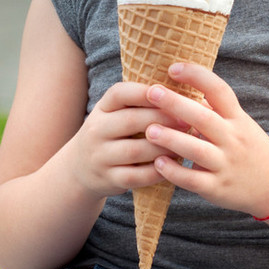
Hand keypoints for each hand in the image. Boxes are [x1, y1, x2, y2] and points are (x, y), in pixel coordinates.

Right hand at [67, 81, 187, 200]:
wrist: (80, 167)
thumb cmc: (112, 133)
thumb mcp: (115, 113)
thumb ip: (139, 102)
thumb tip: (179, 89)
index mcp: (102, 108)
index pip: (119, 93)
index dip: (145, 92)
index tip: (171, 93)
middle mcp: (96, 130)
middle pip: (131, 120)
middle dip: (163, 119)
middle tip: (188, 120)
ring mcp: (100, 156)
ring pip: (136, 150)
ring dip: (164, 146)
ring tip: (186, 143)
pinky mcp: (108, 179)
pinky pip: (136, 176)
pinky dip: (157, 171)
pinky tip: (173, 165)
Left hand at [144, 62, 268, 218]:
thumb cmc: (249, 147)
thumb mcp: (238, 122)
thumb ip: (213, 108)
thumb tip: (180, 85)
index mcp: (237, 118)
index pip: (219, 90)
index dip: (197, 76)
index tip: (174, 68)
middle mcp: (233, 139)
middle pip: (204, 118)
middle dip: (176, 104)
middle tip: (151, 92)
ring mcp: (226, 164)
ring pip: (197, 150)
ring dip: (171, 139)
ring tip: (149, 130)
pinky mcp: (218, 188)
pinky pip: (194, 180)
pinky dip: (175, 172)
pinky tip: (158, 163)